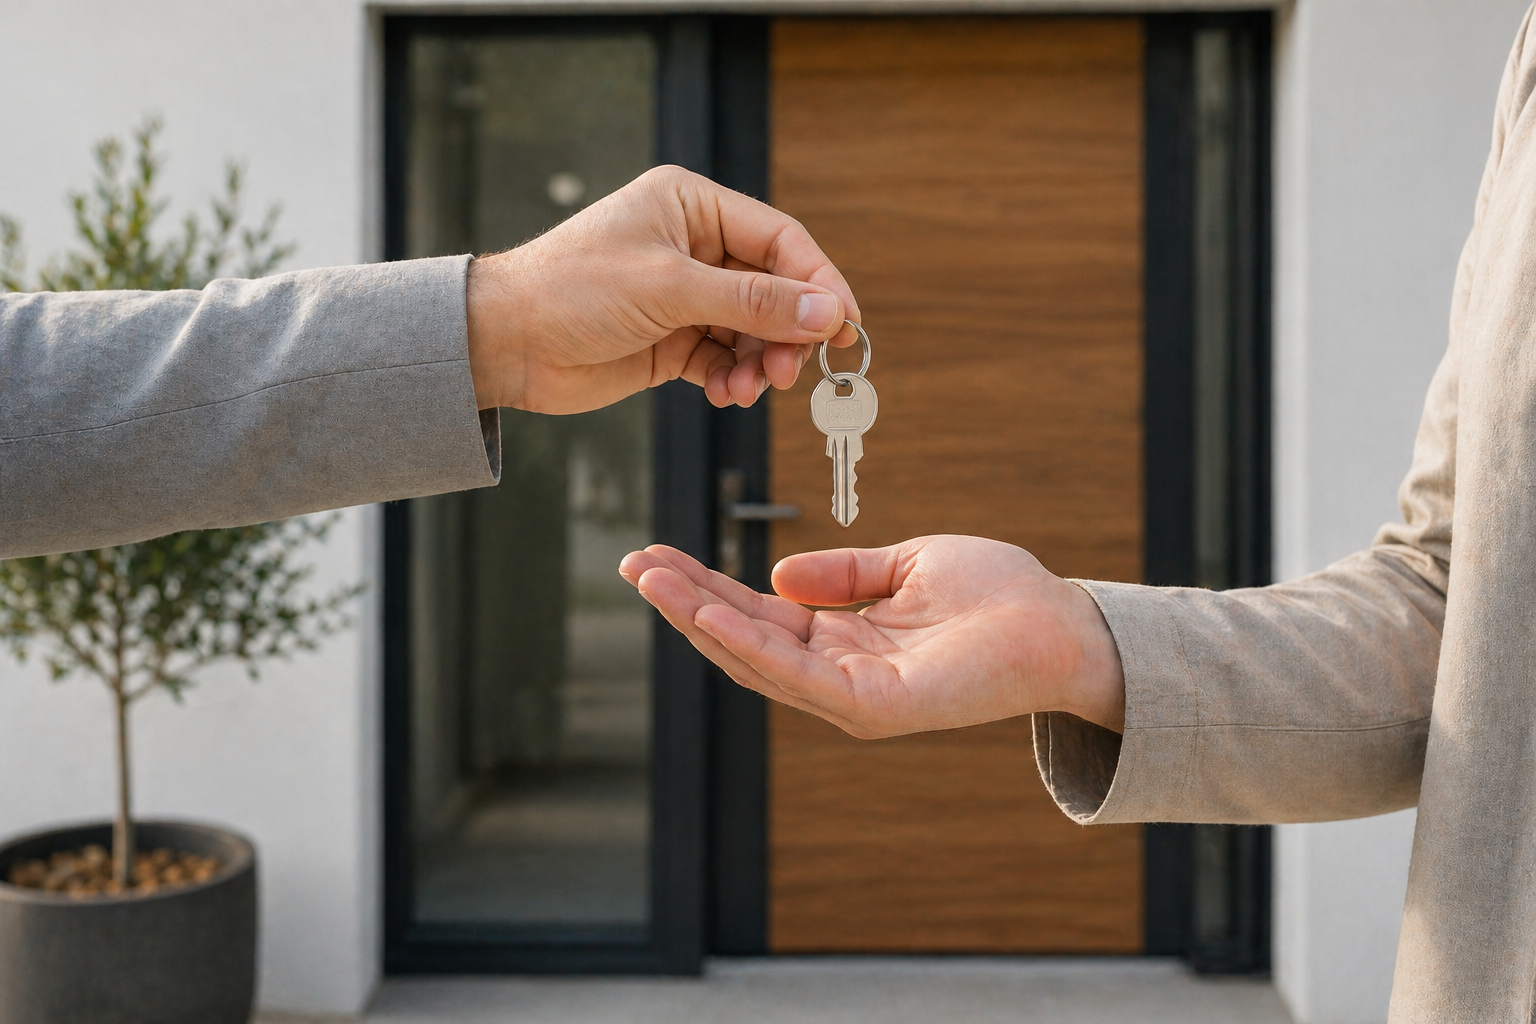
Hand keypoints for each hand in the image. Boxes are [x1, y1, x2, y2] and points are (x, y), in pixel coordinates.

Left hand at [465, 165, 860, 413]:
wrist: (504, 344)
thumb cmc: (570, 291)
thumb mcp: (670, 289)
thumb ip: (753, 302)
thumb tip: (827, 312)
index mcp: (693, 206)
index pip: (780, 240)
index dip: (819, 282)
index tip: (846, 326)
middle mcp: (694, 246)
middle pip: (774, 289)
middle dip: (787, 333)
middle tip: (789, 372)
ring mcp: (684, 296)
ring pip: (753, 331)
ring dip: (759, 363)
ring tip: (747, 389)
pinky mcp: (672, 340)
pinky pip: (725, 359)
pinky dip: (733, 379)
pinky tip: (725, 394)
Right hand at [618, 535, 1125, 738]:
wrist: (1062, 622)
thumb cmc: (998, 593)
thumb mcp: (906, 564)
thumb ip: (843, 572)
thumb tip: (776, 574)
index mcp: (844, 641)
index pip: (759, 614)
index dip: (707, 585)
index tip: (659, 555)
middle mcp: (839, 675)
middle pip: (745, 637)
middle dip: (686, 601)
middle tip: (632, 565)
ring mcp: (852, 697)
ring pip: (757, 658)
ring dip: (700, 619)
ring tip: (652, 580)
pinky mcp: (874, 707)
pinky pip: (797, 674)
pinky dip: (748, 643)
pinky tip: (708, 610)